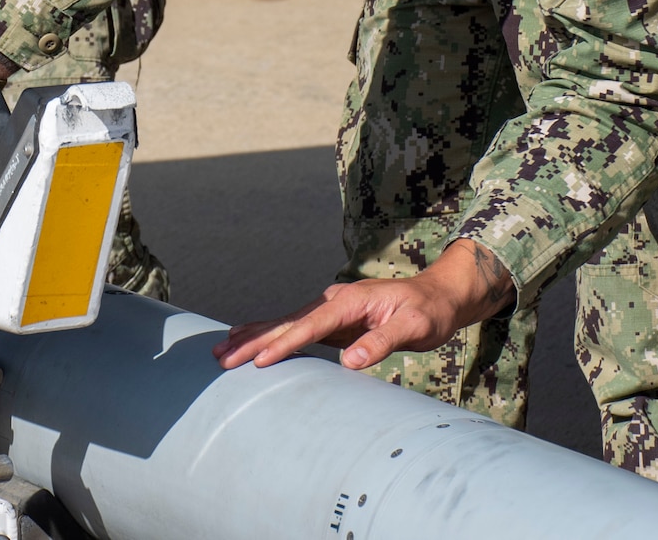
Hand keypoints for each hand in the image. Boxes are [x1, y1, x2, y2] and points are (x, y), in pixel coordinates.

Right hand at [211, 239, 514, 371]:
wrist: (437, 295)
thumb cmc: (428, 312)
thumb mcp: (413, 328)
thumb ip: (381, 342)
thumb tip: (348, 362)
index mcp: (349, 301)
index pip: (309, 326)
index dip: (283, 344)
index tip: (258, 360)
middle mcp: (332, 301)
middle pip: (286, 323)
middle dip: (252, 340)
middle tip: (221, 357)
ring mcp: (329, 309)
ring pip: (284, 324)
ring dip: (252, 337)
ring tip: (220, 349)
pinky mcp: (331, 321)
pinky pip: (293, 328)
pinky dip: (268, 335)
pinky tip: (248, 340)